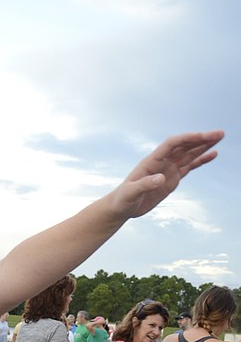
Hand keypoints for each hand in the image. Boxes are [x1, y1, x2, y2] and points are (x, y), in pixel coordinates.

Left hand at [108, 131, 223, 220]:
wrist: (122, 207)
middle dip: (201, 139)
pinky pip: (189, 166)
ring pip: (189, 154)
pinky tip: (212, 154)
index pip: (171, 145)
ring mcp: (168, 169)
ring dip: (204, 146)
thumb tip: (161, 178)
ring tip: (219, 138)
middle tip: (219, 133)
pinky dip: (201, 160)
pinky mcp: (172, 178)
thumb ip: (145, 184)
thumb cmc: (123, 199)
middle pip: (184, 146)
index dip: (186, 139)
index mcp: (152, 161)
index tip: (202, 136)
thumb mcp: (131, 193)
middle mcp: (162, 162)